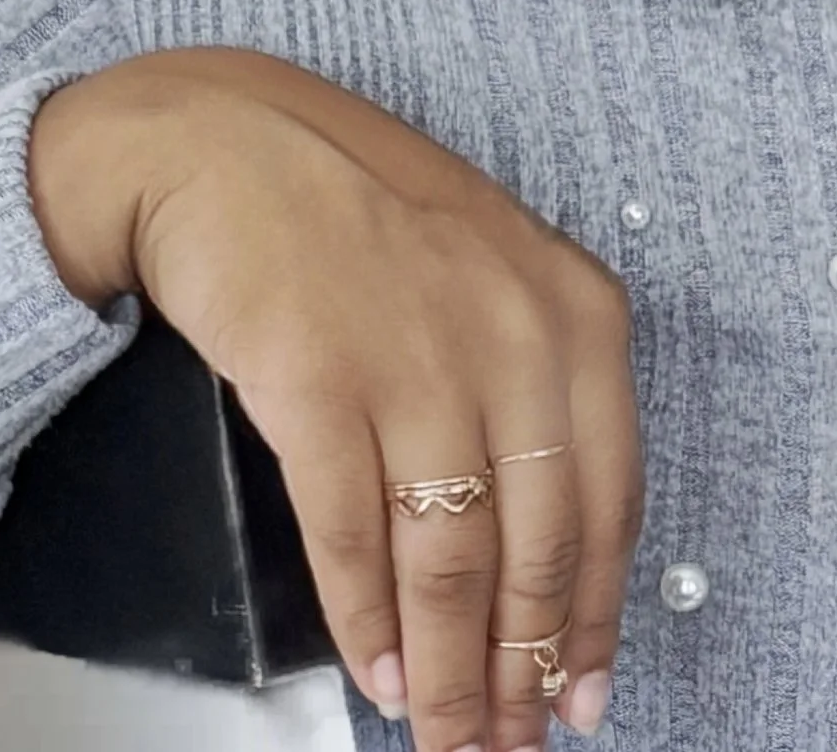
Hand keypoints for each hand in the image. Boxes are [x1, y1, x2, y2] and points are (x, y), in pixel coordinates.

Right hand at [29, 48, 642, 750]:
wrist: (228, 145)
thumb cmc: (359, 204)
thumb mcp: (492, 272)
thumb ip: (530, 388)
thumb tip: (545, 545)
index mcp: (574, 309)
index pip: (608, 497)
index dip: (593, 614)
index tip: (587, 689)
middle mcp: (513, 335)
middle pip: (535, 545)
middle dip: (523, 669)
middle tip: (510, 742)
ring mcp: (418, 359)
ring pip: (450, 559)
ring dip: (448, 671)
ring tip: (443, 734)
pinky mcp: (320, 384)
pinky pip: (352, 537)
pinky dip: (367, 623)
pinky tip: (376, 671)